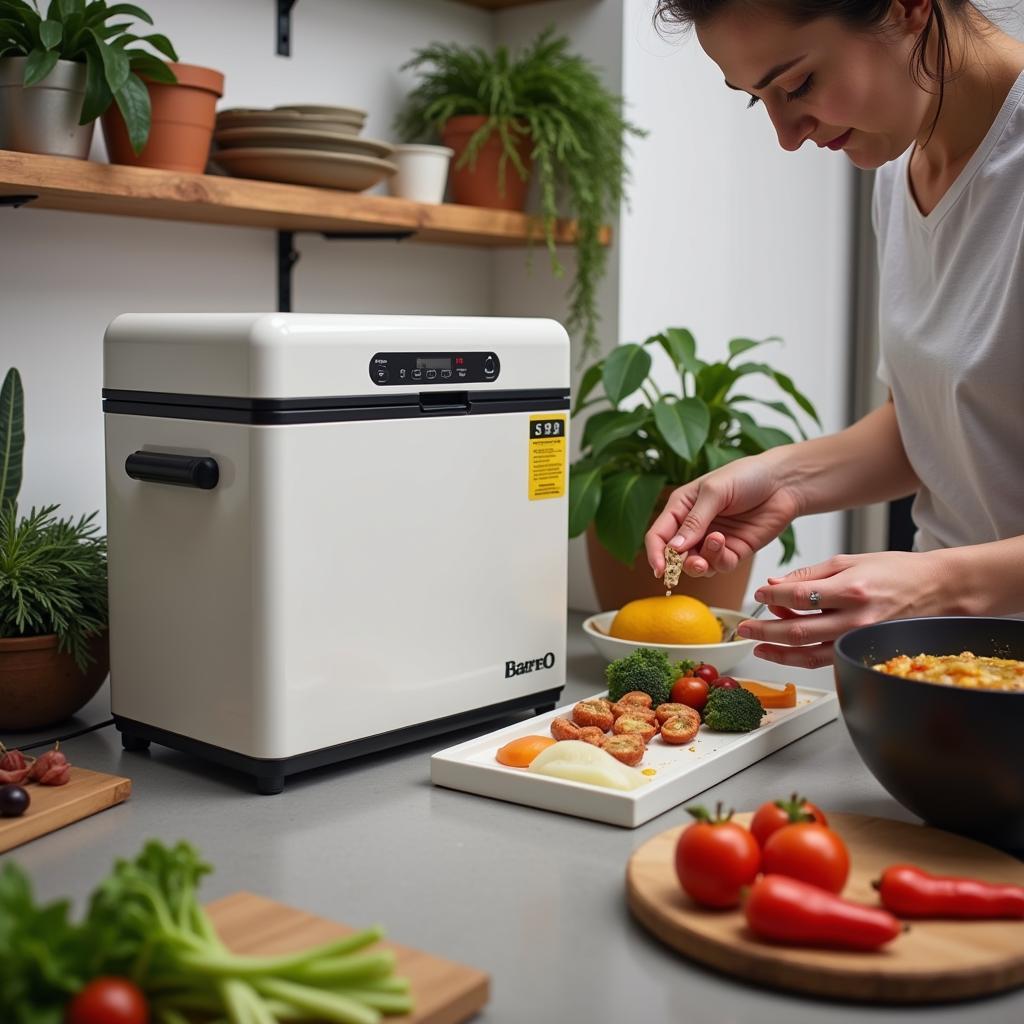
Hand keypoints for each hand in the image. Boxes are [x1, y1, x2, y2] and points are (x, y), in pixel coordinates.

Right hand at [644, 454, 801, 579]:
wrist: (784, 482)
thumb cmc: (748, 475)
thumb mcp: (714, 492)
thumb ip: (694, 521)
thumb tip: (674, 548)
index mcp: (681, 507)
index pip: (659, 535)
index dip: (656, 553)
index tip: (660, 568)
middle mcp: (694, 527)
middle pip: (675, 556)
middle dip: (681, 564)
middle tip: (694, 562)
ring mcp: (713, 541)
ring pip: (697, 565)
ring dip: (702, 562)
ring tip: (716, 544)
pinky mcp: (734, 551)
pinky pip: (720, 566)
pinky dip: (720, 560)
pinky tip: (727, 543)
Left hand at [739, 550, 954, 668]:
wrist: (937, 590)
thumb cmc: (895, 571)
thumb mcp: (849, 561)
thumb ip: (810, 574)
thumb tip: (774, 585)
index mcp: (852, 589)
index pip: (800, 596)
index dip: (772, 596)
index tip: (757, 594)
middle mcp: (856, 618)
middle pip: (798, 630)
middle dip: (765, 630)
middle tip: (744, 629)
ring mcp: (860, 639)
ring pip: (809, 653)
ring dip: (777, 652)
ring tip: (757, 646)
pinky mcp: (863, 652)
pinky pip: (825, 660)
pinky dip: (800, 658)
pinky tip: (782, 652)